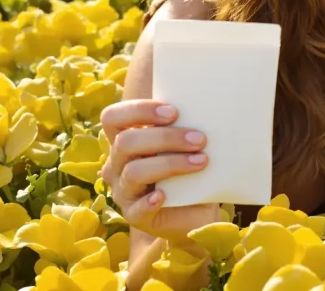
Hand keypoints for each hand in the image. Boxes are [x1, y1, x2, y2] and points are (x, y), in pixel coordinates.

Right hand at [99, 100, 219, 243]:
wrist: (197, 212)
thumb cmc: (191, 169)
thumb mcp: (187, 146)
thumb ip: (187, 128)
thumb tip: (211, 107)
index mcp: (125, 141)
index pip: (113, 118)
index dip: (138, 110)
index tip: (174, 112)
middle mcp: (117, 165)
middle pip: (126, 143)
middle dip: (165, 137)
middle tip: (200, 139)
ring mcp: (124, 192)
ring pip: (134, 172)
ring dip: (170, 164)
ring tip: (201, 161)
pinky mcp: (135, 216)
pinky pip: (136, 209)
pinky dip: (150, 201)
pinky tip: (164, 196)